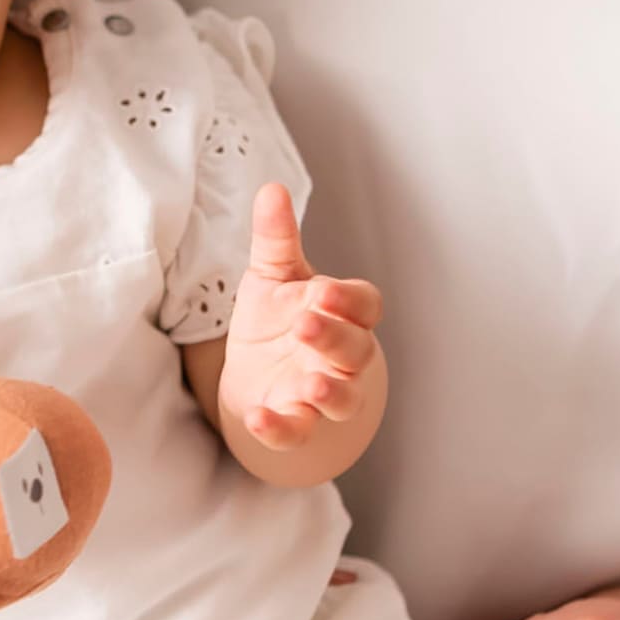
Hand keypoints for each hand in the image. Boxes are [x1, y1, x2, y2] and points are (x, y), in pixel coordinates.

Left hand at [218, 183, 385, 449]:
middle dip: (334, 338)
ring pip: (342, 398)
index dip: (349, 300)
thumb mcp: (273, 275)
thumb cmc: (276, 319)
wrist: (255, 373)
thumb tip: (272, 189)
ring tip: (311, 386)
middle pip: (355, 350)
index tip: (323, 290)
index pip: (364, 305)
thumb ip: (275, 238)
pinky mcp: (296, 422)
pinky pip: (296, 430)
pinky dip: (279, 428)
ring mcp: (321, 392)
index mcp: (342, 313)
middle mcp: (341, 356)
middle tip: (307, 324)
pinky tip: (258, 418)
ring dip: (329, 394)